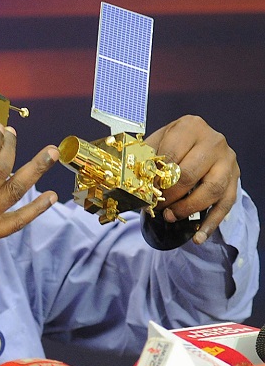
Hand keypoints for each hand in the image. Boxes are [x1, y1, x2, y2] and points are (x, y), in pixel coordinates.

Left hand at [145, 115, 239, 243]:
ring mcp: (228, 161)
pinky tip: (197, 238)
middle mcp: (214, 142)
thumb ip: (145, 157)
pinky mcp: (235, 179)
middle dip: (170, 195)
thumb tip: (129, 180)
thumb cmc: (174, 142)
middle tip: (157, 206)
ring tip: (170, 216)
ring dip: (189, 208)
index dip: (156, 177)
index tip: (146, 191)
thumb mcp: (158, 141)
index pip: (171, 156)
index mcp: (191, 127)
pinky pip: (226, 205)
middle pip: (191, 174)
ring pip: (212, 190)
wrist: (200, 138)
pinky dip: (210, 224)